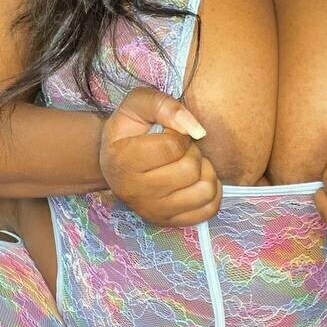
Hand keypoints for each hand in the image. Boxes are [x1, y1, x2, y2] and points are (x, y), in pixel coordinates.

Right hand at [99, 86, 222, 225]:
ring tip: (189, 164)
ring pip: (204, 191)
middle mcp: (135, 192)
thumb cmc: (128, 131)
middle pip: (191, 170)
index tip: (169, 134)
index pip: (174, 147)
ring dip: (205, 172)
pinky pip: (208, 210)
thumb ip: (164, 106)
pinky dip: (212, 192)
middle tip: (180, 150)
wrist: (114, 162)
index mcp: (123, 160)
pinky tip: (197, 180)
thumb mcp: (137, 104)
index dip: (179, 134)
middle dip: (192, 152)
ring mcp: (153, 211)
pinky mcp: (168, 222)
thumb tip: (197, 130)